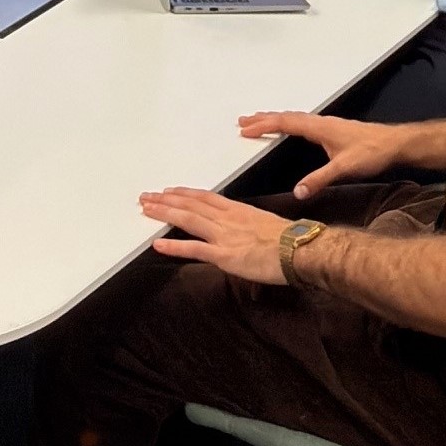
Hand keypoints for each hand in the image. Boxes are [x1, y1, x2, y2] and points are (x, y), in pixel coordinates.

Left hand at [139, 188, 290, 284]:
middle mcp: (227, 219)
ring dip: (164, 213)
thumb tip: (244, 232)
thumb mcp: (266, 224)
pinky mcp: (224, 255)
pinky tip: (157, 244)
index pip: (205, 198)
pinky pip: (194, 249)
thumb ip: (249, 225)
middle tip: (147, 196)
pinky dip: (174, 246)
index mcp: (238, 210)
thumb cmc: (290, 239)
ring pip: (188, 219)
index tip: (170, 191)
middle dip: (166, 200)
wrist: (300, 249)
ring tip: (146, 209)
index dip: (185, 194)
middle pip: (191, 204)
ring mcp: (223, 235)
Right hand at [238, 111, 404, 198]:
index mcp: (319, 127)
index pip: (285, 123)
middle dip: (263, 118)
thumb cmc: (372, 152)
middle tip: (243, 121)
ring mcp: (327, 124)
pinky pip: (303, 121)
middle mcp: (321, 122)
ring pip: (295, 117)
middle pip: (286, 116)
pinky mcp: (333, 129)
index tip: (245, 129)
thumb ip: (319, 179)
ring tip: (260, 121)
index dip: (263, 126)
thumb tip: (297, 192)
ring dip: (275, 118)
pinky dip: (289, 122)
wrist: (395, 144)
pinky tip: (291, 128)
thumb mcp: (344, 168)